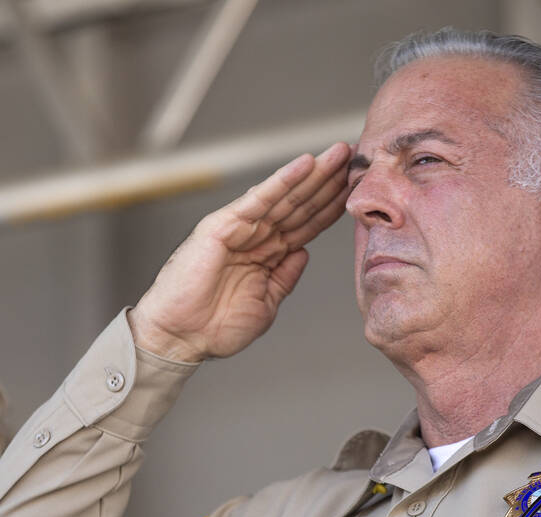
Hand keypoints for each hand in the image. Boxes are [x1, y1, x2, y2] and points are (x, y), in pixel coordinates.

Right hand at [129, 142, 349, 361]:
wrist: (181, 337)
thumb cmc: (215, 327)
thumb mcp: (266, 304)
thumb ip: (285, 277)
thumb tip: (304, 252)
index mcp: (268, 255)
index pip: (307, 225)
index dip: (332, 206)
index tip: (359, 189)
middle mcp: (257, 237)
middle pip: (301, 204)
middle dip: (329, 181)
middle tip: (356, 155)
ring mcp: (241, 228)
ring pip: (285, 196)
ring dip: (313, 174)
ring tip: (339, 153)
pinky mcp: (223, 225)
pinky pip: (258, 199)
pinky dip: (282, 181)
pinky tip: (305, 164)